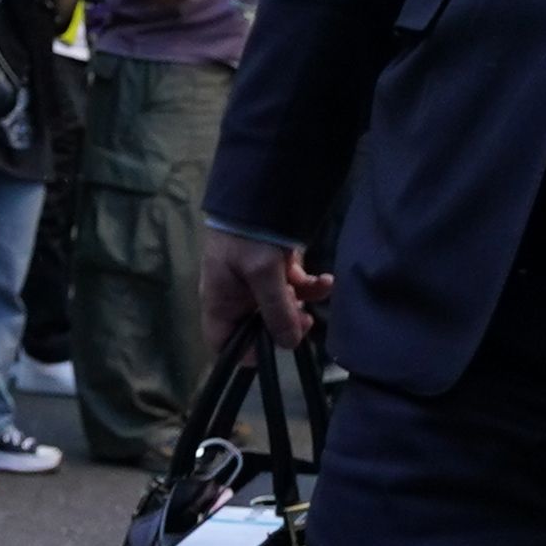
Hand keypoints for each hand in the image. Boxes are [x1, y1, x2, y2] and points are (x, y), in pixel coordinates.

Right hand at [203, 227, 327, 354]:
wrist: (258, 192)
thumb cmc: (248, 235)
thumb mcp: (263, 273)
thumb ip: (277, 310)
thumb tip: (289, 344)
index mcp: (220, 301)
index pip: (223, 343)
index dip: (245, 353)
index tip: (273, 350)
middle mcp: (236, 296)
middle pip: (258, 327)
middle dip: (283, 326)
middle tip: (303, 320)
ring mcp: (256, 282)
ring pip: (281, 307)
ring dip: (301, 304)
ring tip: (315, 294)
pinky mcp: (275, 267)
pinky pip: (294, 287)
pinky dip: (310, 287)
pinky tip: (325, 280)